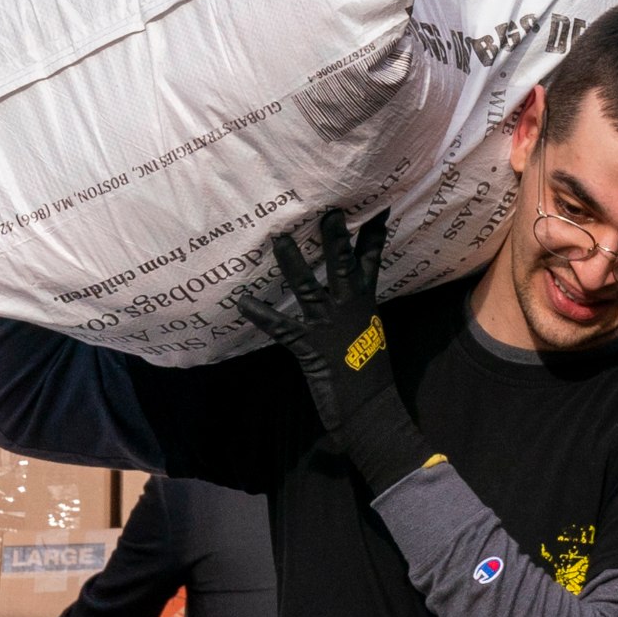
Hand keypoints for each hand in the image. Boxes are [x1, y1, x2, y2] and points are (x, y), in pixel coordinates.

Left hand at [241, 209, 435, 495]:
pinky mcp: (309, 347)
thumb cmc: (371, 378)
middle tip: (328, 209)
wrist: (372, 411)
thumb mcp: (370, 337)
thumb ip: (361, 312)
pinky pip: (281, 326)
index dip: (373, 234)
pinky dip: (261, 313)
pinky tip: (242, 301)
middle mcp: (349, 309)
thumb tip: (354, 301)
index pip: (372, 261)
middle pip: (343, 264)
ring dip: (293, 262)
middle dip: (336, 237)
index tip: (375, 206)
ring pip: (309, 287)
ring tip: (279, 238)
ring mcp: (328, 326)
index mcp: (366, 305)